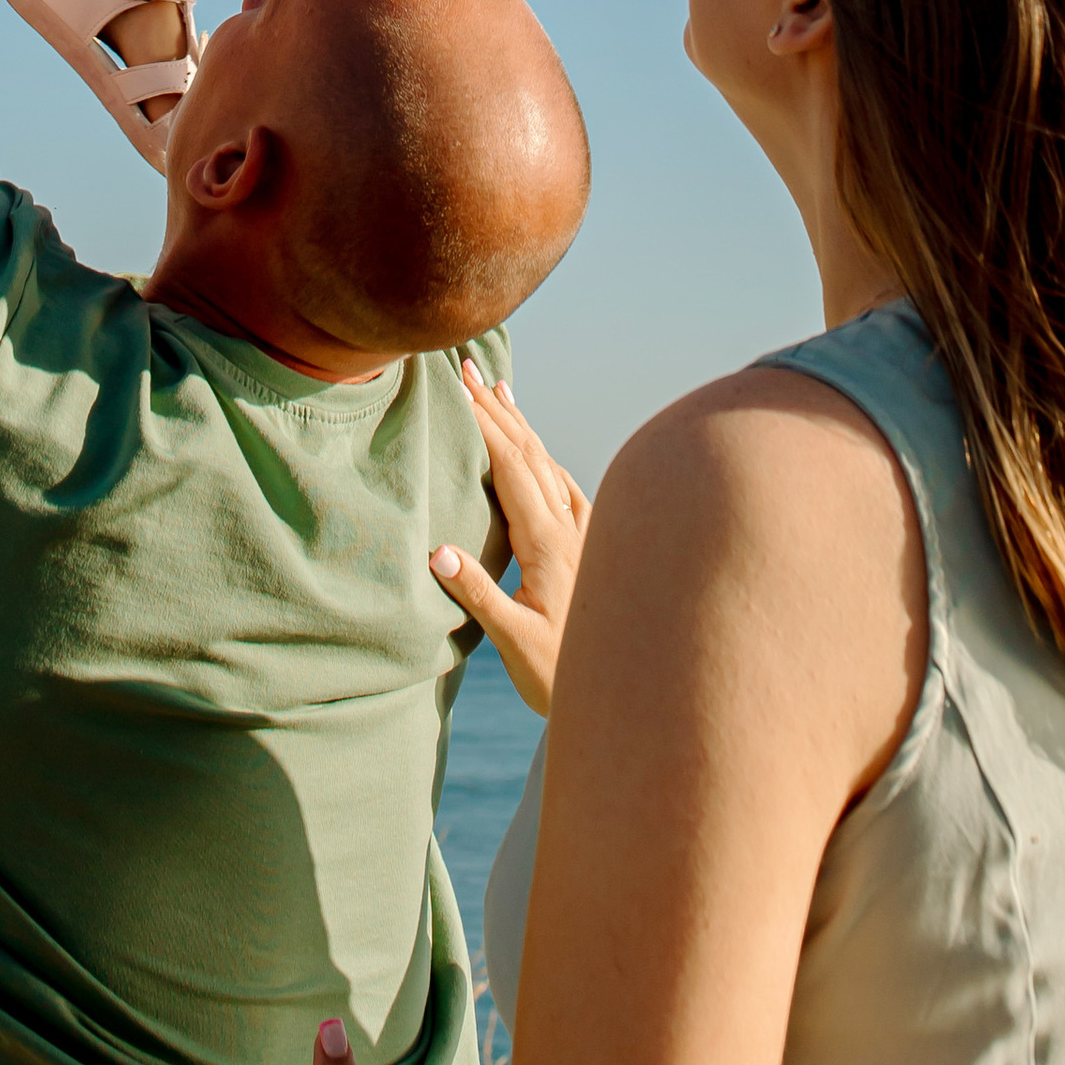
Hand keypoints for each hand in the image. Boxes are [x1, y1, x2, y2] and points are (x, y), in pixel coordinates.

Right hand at [430, 359, 592, 714]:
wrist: (625, 696)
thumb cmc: (561, 676)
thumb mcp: (515, 644)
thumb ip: (479, 597)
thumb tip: (438, 552)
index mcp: (548, 543)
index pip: (511, 468)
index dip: (484, 424)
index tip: (458, 388)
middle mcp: (570, 528)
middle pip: (530, 453)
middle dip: (496, 408)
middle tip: (466, 368)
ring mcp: (585, 534)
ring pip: (550, 463)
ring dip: (521, 424)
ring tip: (499, 389)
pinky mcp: (592, 546)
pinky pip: (565, 485)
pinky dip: (545, 456)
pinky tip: (539, 452)